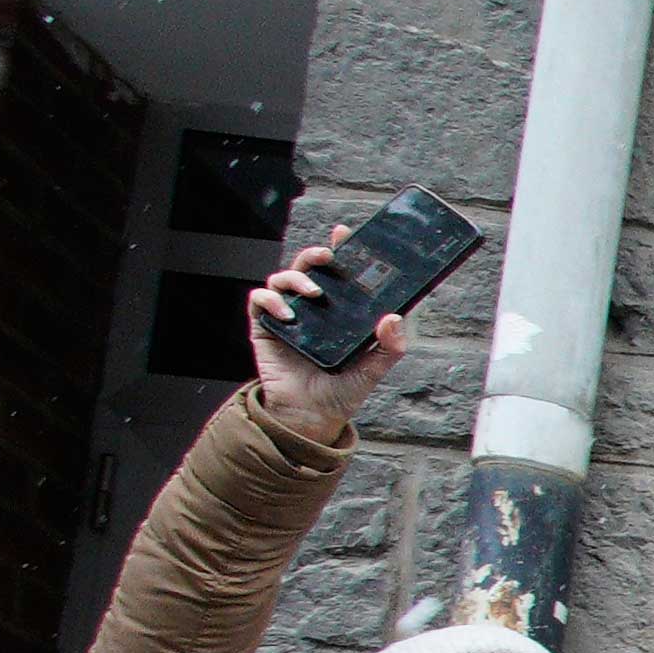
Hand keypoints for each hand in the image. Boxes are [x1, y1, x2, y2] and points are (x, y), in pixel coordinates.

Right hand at [245, 233, 399, 442]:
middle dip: (316, 254)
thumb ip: (389, 346)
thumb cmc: (341, 391)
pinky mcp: (264, 328)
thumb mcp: (374, 369)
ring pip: (282, 277)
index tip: (344, 234)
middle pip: (309, 267)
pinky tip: (287, 313)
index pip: (338, 273)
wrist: (311, 418)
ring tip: (313, 294)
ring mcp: (287, 315)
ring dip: (296, 277)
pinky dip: (270, 300)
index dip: (340, 249)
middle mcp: (312, 308)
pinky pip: (259, 300)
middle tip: (328, 256)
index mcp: (339, 311)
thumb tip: (394, 317)